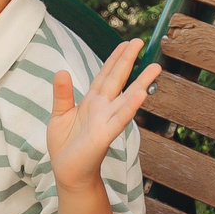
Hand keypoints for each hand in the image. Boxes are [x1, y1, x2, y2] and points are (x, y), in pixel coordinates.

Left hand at [49, 41, 158, 193]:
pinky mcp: (104, 136)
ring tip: (155, 67)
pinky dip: (130, 107)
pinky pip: (119, 119)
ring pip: (126, 98)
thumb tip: (62, 70)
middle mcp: (102, 108)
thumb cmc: (65, 145)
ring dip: (140, 83)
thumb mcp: (59, 114)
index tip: (127, 43)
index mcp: (92, 101)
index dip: (115, 58)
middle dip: (128, 61)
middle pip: (117, 80)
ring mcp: (106, 121)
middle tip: (141, 41)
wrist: (67, 172)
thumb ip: (62, 94)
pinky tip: (141, 94)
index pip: (105, 75)